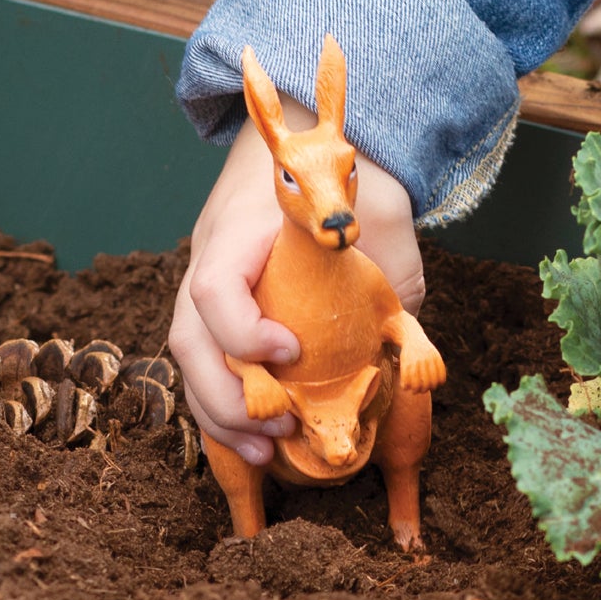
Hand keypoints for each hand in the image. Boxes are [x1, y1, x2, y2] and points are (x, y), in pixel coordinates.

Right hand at [170, 112, 423, 463]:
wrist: (319, 147)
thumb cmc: (350, 180)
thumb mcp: (382, 217)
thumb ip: (392, 276)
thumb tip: (412, 359)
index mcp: (243, 231)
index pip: (215, 287)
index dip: (243, 330)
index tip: (291, 353)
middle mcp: (212, 260)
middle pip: (188, 338)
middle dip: (226, 396)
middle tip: (279, 427)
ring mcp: (210, 288)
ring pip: (192, 360)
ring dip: (221, 414)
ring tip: (267, 452)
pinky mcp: (223, 314)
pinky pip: (209, 365)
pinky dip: (227, 406)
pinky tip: (258, 441)